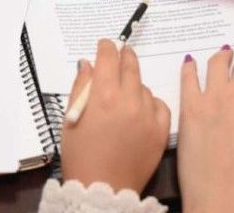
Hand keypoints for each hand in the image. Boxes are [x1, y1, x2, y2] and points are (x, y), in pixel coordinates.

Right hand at [61, 39, 170, 192]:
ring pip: (143, 86)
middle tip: (122, 53)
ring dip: (134, 84)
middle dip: (124, 55)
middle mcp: (128, 100)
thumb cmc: (80, 153)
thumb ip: (81, 86)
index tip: (105, 45)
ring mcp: (148, 114)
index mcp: (103, 95)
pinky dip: (150, 103)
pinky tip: (141, 109)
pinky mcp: (162, 129)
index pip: (108, 57)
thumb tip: (88, 64)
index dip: (106, 46)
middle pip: (130, 64)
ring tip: (125, 96)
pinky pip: (159, 104)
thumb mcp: (72, 118)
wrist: (103, 188)